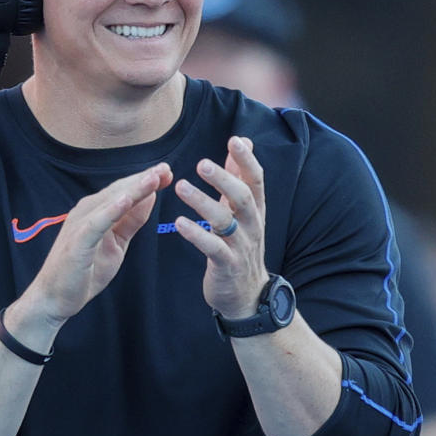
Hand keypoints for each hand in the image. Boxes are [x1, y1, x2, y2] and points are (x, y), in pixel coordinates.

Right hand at [25, 164, 172, 325]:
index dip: (145, 181)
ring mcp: (81, 225)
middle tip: (166, 168)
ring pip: (110, 202)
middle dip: (143, 180)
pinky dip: (110, 211)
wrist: (55, 298)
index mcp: (97, 212)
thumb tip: (151, 197)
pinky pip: (96, 224)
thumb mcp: (118, 244)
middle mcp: (87, 212)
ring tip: (152, 177)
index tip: (167, 173)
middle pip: (119, 191)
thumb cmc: (85, 271)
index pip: (124, 191)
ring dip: (132, 189)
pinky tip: (125, 200)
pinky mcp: (77, 241)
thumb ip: (131, 221)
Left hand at [174, 136, 268, 317]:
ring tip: (181, 187)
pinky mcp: (227, 266)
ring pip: (225, 221)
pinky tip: (180, 223)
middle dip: (223, 179)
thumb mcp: (245, 211)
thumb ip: (240, 176)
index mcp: (256, 210)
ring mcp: (241, 247)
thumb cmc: (241, 246)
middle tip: (201, 163)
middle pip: (242, 197)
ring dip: (202, 203)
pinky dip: (196, 235)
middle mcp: (252, 225)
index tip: (235, 139)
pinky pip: (212, 248)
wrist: (247, 295)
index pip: (256, 180)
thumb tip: (244, 141)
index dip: (247, 160)